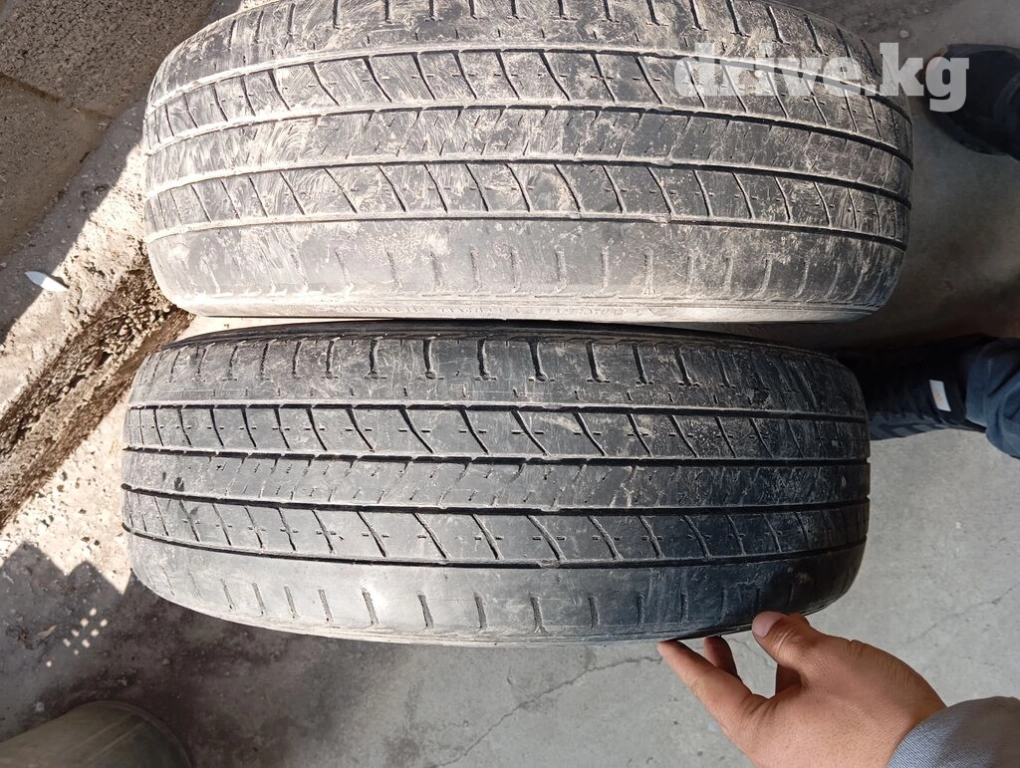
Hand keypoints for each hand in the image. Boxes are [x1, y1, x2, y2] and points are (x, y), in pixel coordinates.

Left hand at [658, 612, 945, 767]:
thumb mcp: (826, 661)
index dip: (688, 662)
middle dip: (727, 664)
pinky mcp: (830, 753)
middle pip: (738, 700)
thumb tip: (764, 625)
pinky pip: (801, 714)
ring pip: (774, 704)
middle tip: (714, 635)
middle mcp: (777, 752)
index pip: (711, 691)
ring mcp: (804, 755)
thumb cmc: (882, 719)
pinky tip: (811, 658)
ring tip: (779, 631)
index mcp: (762, 735)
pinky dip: (798, 685)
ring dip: (773, 669)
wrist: (938, 760)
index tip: (668, 644)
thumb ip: (787, 639)